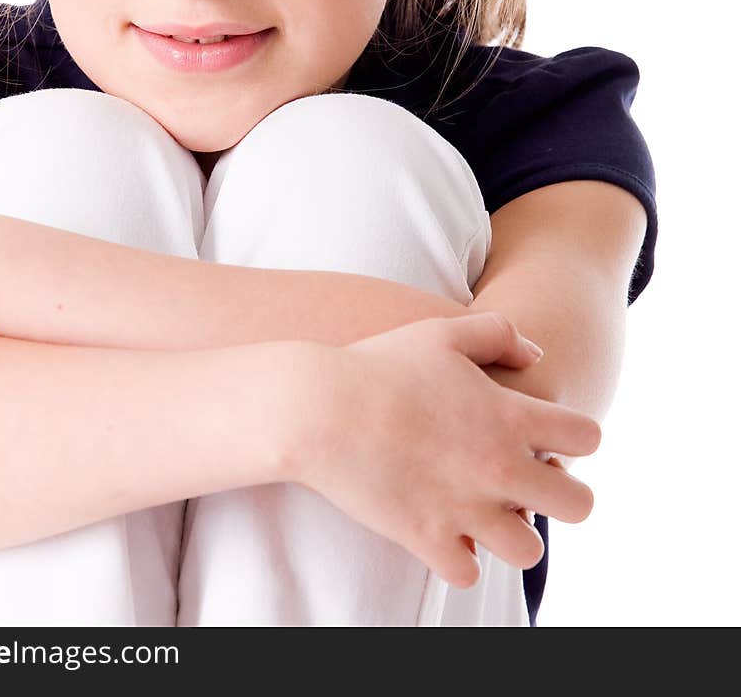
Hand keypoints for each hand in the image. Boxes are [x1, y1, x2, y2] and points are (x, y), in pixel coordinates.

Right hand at [296, 312, 600, 588]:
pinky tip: (441, 531)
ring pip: (529, 550)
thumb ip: (498, 333)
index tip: (546, 436)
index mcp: (510, 416)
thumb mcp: (441, 331)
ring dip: (511, 533)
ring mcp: (465, 509)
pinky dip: (458, 558)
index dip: (574, 436)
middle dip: (561, 494)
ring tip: (484, 512)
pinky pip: (466, 574)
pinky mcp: (426, 539)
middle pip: (579, 505)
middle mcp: (499, 467)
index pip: (588, 437)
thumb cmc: (379, 364)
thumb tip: (536, 355)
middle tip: (527, 482)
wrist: (318, 408)